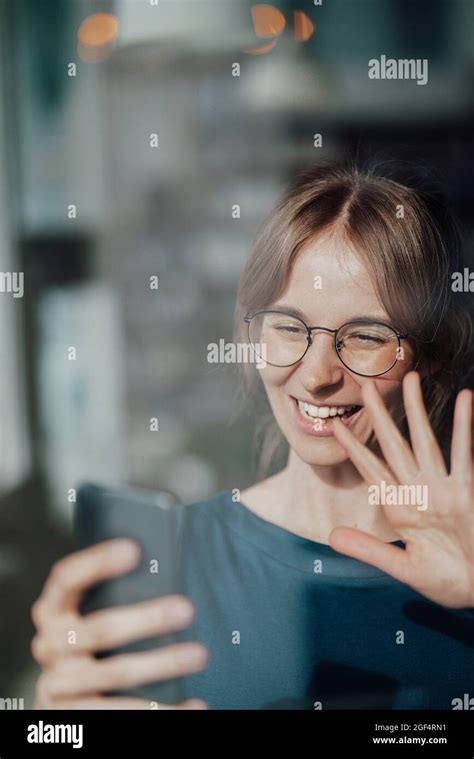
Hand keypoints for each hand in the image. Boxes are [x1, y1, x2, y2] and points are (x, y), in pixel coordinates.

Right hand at [31, 539, 208, 708]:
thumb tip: (166, 564)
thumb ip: (111, 594)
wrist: (64, 701)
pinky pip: (120, 713)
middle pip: (100, 629)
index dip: (96, 563)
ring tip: (199, 654)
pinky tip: (194, 704)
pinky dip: (162, 711)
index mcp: (53, 610)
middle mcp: (49, 645)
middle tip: (187, 609)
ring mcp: (57, 684)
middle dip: (147, 619)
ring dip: (162, 663)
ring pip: (115, 672)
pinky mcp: (72, 718)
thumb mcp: (88, 614)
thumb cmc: (91, 642)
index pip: (66, 579)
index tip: (133, 549)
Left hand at [330, 371, 473, 608]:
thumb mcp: (404, 568)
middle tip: (366, 384)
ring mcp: (443, 487)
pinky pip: (463, 453)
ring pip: (426, 439)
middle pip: (394, 444)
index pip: (371, 469)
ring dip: (417, 410)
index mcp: (399, 508)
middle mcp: (418, 490)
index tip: (335, 426)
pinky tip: (465, 400)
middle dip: (381, 416)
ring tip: (410, 378)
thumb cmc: (446, 581)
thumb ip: (370, 550)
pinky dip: (464, 426)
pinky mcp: (466, 490)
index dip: (354, 447)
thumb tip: (331, 536)